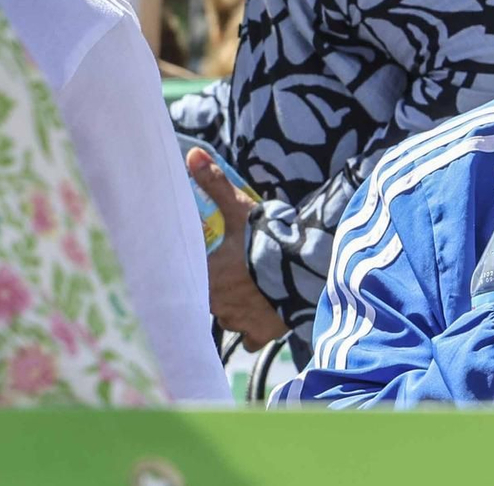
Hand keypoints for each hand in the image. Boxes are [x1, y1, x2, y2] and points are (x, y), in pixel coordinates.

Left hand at [187, 147, 287, 350]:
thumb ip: (213, 184)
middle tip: (233, 273)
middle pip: (209, 299)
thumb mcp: (240, 207)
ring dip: (234, 307)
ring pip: (227, 318)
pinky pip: (249, 336)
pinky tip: (261, 313)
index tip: (209, 262)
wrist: (306, 269)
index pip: (187, 278)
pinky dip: (253, 328)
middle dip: (218, 288)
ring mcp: (239, 321)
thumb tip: (190, 155)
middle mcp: (217, 305)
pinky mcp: (261, 333)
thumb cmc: (268, 239)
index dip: (198, 271)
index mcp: (207, 277)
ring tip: (249, 290)